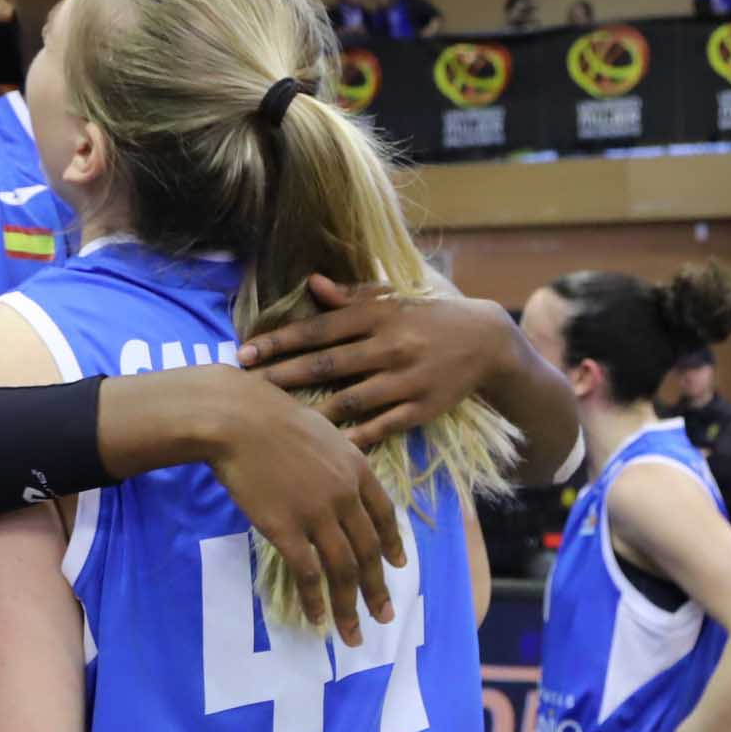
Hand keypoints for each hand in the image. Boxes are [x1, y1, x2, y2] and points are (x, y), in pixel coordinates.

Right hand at [201, 377, 404, 643]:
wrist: (237, 418)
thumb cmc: (269, 415)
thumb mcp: (319, 430)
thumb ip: (334, 459)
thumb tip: (334, 476)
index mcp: (356, 469)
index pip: (384, 515)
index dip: (393, 544)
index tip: (399, 566)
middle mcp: (345, 496)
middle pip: (368, 552)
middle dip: (378, 589)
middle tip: (385, 616)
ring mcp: (317, 514)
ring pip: (343, 570)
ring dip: (351, 606)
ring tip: (354, 633)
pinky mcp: (286, 529)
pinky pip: (308, 573)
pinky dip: (315, 600)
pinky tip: (318, 618)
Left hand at [237, 275, 513, 453]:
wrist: (487, 341)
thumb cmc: (429, 316)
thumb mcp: (393, 298)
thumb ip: (350, 296)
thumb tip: (311, 282)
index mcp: (378, 316)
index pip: (319, 329)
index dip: (279, 341)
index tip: (243, 352)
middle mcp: (390, 347)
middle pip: (326, 365)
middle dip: (281, 376)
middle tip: (244, 388)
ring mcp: (406, 380)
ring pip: (350, 399)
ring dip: (310, 411)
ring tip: (274, 420)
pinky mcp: (422, 408)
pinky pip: (383, 426)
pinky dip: (355, 438)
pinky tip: (326, 448)